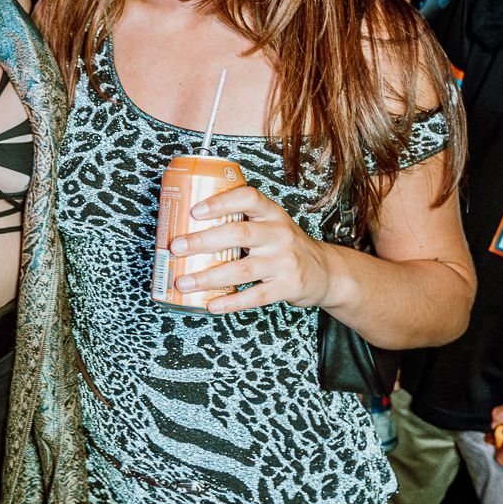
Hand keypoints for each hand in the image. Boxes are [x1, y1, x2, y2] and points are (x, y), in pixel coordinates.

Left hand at [174, 185, 332, 313]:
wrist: (325, 272)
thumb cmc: (285, 246)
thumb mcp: (271, 225)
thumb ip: (241, 223)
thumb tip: (188, 228)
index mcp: (272, 214)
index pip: (248, 198)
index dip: (220, 202)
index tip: (194, 211)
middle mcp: (279, 234)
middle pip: (238, 234)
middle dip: (202, 241)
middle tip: (176, 248)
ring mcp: (284, 261)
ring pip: (242, 269)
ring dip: (208, 277)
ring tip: (183, 282)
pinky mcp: (288, 287)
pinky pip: (255, 296)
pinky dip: (231, 302)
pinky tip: (211, 305)